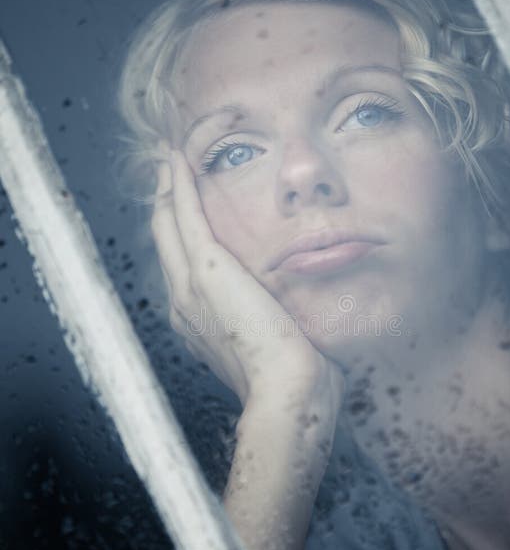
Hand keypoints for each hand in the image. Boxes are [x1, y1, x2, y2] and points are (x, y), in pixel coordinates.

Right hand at [150, 149, 344, 411]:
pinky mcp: (206, 271)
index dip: (184, 232)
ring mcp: (189, 287)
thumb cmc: (297, 378)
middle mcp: (184, 303)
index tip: (191, 204)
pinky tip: (178, 159)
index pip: (185, 265)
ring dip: (170, 186)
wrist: (289, 393)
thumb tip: (303, 313)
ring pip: (166, 224)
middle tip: (173, 168)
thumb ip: (281, 322)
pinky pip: (182, 215)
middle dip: (168, 202)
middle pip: (166, 240)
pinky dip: (178, 184)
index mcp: (201, 321)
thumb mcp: (283, 346)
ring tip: (173, 156)